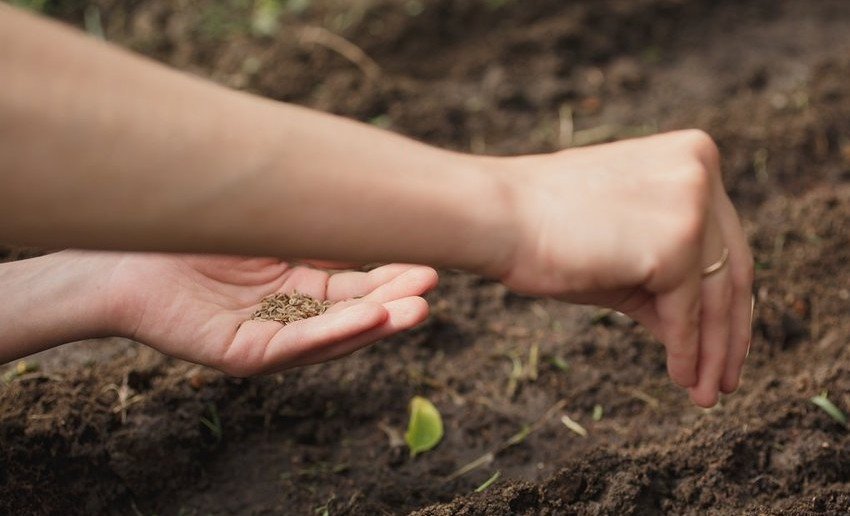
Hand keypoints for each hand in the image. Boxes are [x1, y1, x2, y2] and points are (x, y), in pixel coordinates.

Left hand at [105, 253, 436, 374]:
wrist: (122, 249)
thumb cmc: (193, 230)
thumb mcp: (270, 223)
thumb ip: (314, 223)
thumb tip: (372, 196)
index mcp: (300, 288)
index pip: (358, 287)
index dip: (392, 278)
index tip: (429, 261)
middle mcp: (290, 316)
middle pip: (354, 314)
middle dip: (395, 303)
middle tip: (432, 286)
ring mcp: (269, 338)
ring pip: (333, 334)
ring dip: (376, 323)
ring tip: (415, 309)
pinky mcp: (243, 353)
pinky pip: (294, 345)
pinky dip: (333, 333)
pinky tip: (369, 319)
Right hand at [494, 130, 753, 406]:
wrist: (495, 217)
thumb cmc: (546, 231)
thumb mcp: (625, 250)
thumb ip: (670, 281)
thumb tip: (707, 339)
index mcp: (691, 156)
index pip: (725, 240)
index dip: (728, 298)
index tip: (726, 339)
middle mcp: (701, 170)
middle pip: (731, 267)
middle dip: (728, 332)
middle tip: (724, 379)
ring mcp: (691, 204)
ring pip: (717, 294)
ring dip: (712, 351)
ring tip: (705, 392)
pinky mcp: (675, 243)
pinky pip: (687, 311)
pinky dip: (686, 350)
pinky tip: (681, 376)